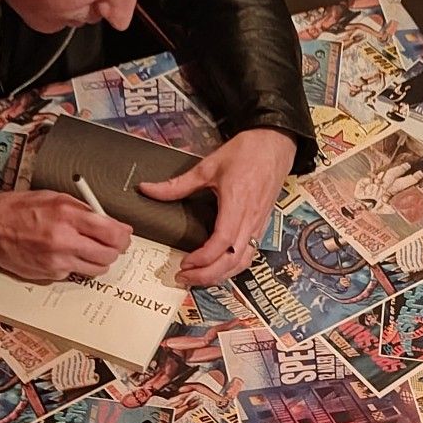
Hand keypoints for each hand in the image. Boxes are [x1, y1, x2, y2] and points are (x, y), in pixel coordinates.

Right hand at [0, 190, 130, 282]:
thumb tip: (108, 222)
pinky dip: (77, 265)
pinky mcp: (51, 274)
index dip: (123, 235)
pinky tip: (67, 254)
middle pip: (109, 254)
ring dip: (99, 260)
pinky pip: (77, 273)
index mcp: (67, 215)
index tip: (124, 234)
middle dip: (115, 249)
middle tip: (111, 244)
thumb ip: (83, 210)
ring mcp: (58, 260)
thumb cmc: (19, 210)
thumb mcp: (54, 198)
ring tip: (90, 250)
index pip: (111, 232)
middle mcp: (64, 240)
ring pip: (97, 269)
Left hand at [138, 128, 294, 288]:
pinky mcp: (261, 226)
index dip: (204, 258)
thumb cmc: (245, 152)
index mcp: (237, 204)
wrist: (275, 144)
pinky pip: (249, 255)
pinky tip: (217, 268)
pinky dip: (232, 268)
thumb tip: (147, 189)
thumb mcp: (208, 166)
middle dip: (208, 275)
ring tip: (197, 278)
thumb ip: (177, 184)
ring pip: (243, 262)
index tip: (185, 263)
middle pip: (233, 260)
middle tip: (184, 278)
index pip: (223, 242)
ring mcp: (258, 225)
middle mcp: (250, 219)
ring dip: (220, 276)